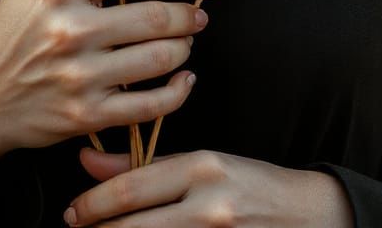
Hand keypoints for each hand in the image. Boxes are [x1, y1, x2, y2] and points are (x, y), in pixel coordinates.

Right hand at [0, 0, 207, 166]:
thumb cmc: (9, 28)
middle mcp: (71, 30)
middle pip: (156, 16)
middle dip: (187, 14)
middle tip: (195, 14)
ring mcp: (81, 76)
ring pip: (160, 59)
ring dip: (184, 48)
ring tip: (185, 42)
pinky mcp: (88, 116)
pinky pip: (151, 105)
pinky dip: (178, 92)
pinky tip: (182, 80)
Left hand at [65, 147, 355, 226]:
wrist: (308, 215)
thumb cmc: (248, 184)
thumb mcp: (200, 163)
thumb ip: (144, 164)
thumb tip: (87, 160)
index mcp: (201, 167)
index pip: (131, 189)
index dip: (93, 204)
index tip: (74, 212)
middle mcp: (209, 204)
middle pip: (133, 227)